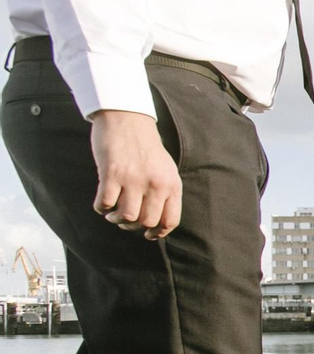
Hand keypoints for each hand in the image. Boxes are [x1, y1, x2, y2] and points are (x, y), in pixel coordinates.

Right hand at [89, 109, 180, 238]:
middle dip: (134, 226)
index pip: (170, 220)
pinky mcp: (111, 174)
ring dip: (116, 219)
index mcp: (171, 184)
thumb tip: (158, 221)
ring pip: (126, 217)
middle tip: (125, 220)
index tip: (148, 234)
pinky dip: (101, 208)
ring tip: (112, 213)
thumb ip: (165, 192)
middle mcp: (155, 184)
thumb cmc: (145, 146)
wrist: (127, 119)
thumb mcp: (166, 169)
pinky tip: (101, 203)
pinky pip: (104, 204)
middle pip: (147, 222)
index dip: (158, 233)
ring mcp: (133, 180)